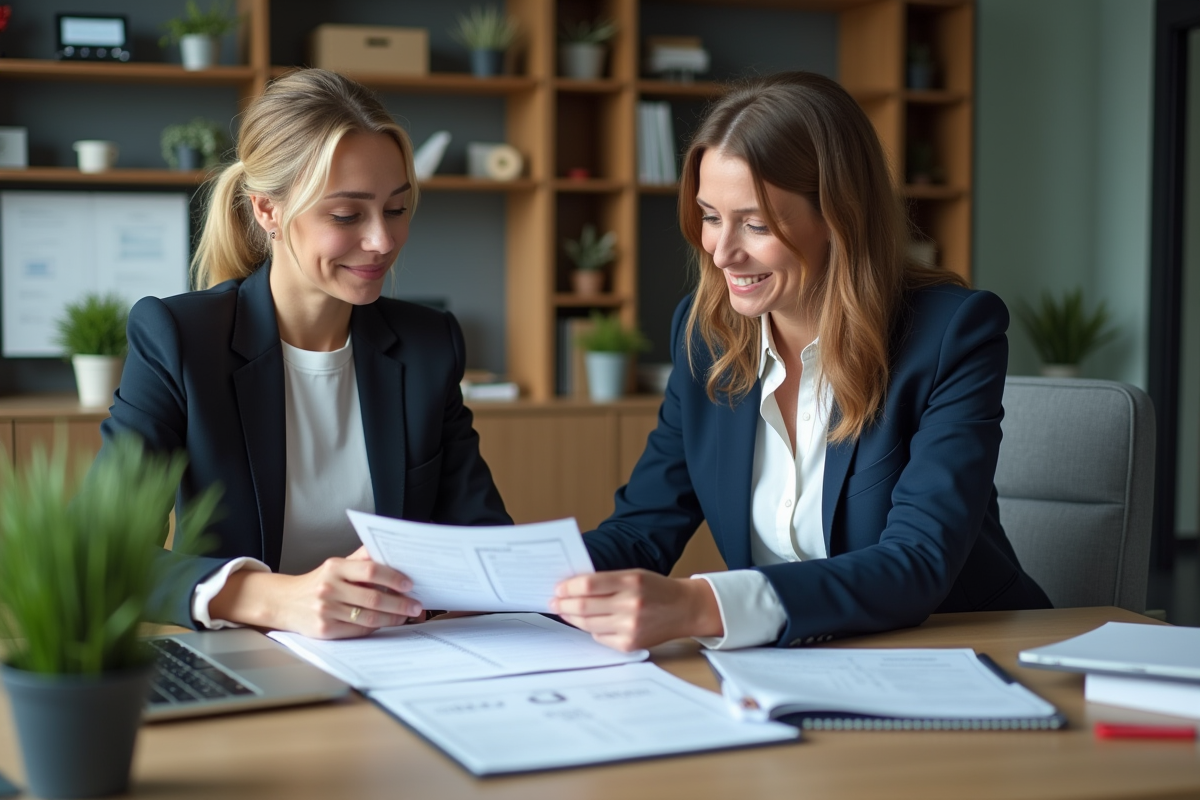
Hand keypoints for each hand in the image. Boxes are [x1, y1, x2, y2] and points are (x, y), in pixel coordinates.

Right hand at [208, 546, 422, 638]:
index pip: (370, 569)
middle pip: (373, 597)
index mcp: (335, 567)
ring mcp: (326, 610)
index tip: (410, 583)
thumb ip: (362, 559)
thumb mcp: (336, 566)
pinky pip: (358, 631)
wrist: (284, 602)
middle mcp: (329, 588)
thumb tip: (394, 553)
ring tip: (406, 616)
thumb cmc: (318, 582)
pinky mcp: (325, 630)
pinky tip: (386, 624)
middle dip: (400, 603)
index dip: (393, 577)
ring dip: (392, 618)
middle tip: (416, 605)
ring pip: (369, 617)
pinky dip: (376, 628)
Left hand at [549, 569, 722, 651]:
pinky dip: (590, 630)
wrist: (685, 609)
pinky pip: (599, 638)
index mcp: (631, 582)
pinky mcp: (630, 644)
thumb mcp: (634, 575)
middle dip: (563, 604)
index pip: (588, 584)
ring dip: (572, 618)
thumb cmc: (657, 589)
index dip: (568, 587)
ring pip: (588, 624)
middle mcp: (630, 605)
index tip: (558, 588)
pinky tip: (587, 623)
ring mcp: (630, 627)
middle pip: (584, 606)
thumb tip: (573, 588)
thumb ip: (606, 581)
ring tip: (565, 611)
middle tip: (554, 601)